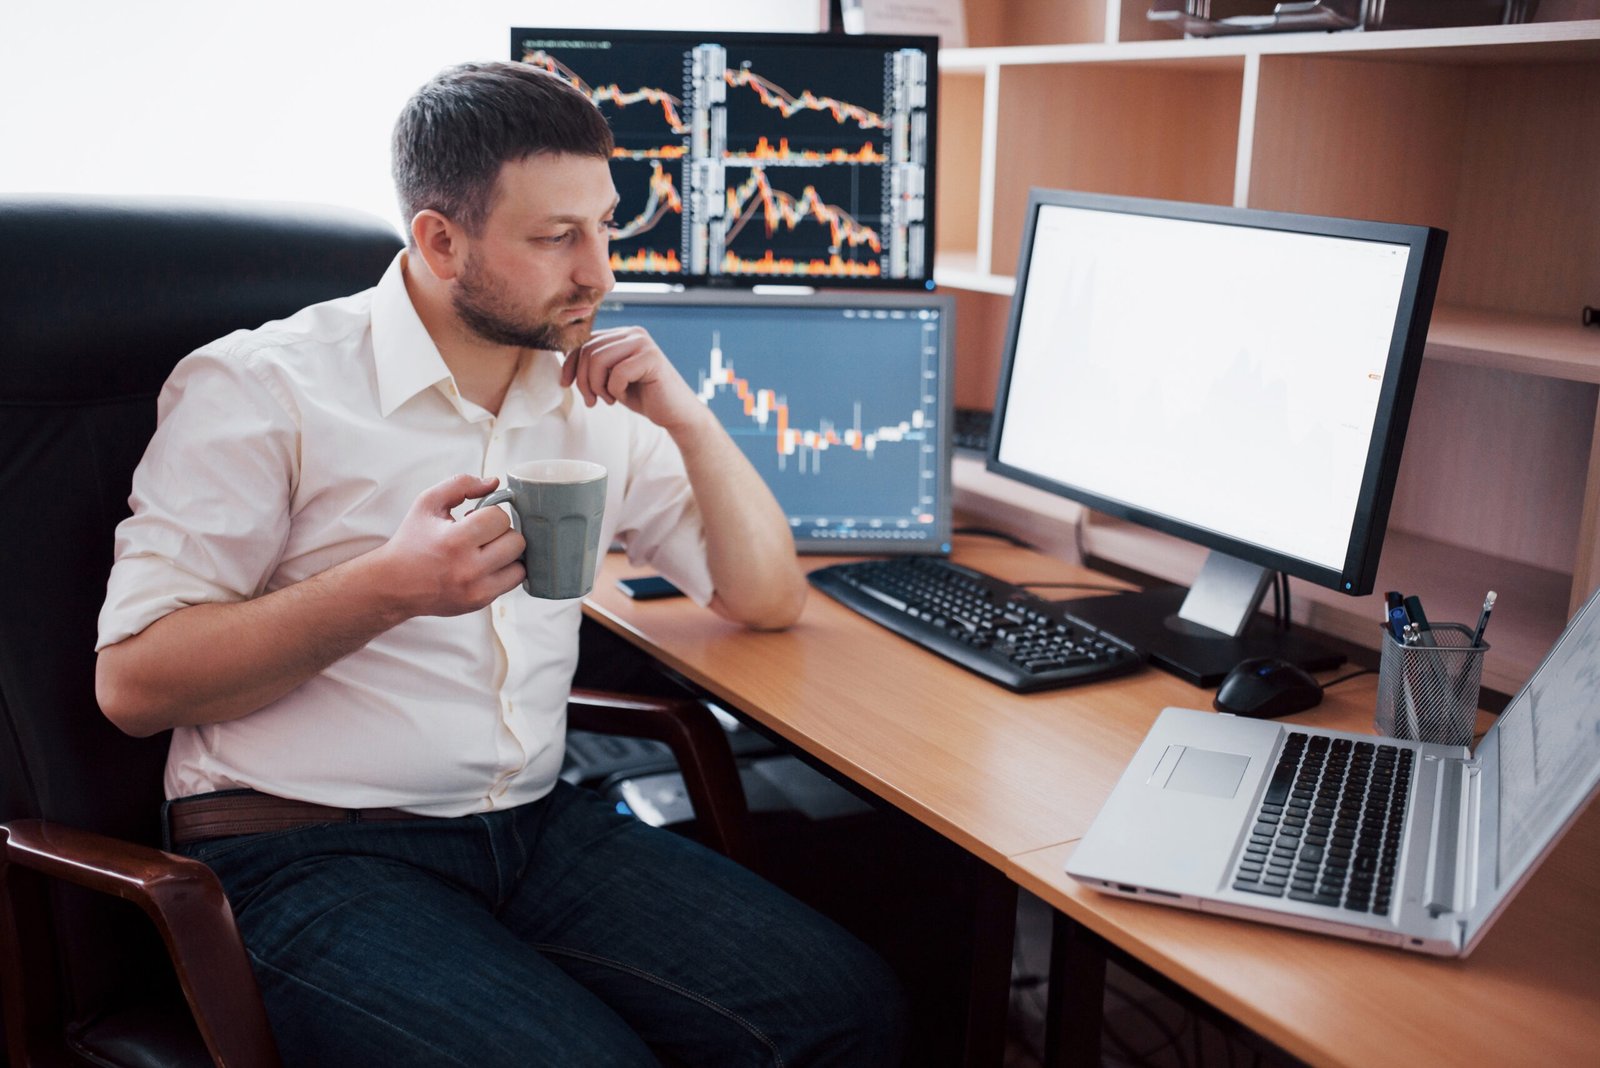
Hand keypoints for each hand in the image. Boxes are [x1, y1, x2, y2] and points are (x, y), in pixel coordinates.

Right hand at [370, 474, 525, 617]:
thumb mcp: (427, 503)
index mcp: (454, 540)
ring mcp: (476, 590)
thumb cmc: (411, 542)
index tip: (474, 518)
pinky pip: (513, 582)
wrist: (394, 584)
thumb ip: (461, 484)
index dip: (490, 513)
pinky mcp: (480, 602)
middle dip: (501, 533)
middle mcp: (468, 568)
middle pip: (516, 542)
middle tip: (482, 535)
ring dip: (507, 554)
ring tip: (486, 550)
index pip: (499, 519)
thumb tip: (495, 483)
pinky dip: (504, 571)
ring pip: (520, 564)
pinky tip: (486, 566)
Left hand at [561, 326, 705, 433]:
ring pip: (598, 359)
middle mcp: (633, 333)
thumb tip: (564, 358)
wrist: (676, 414)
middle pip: (588, 349)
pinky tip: (621, 398)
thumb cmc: (643, 397)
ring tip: (606, 399)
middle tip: (591, 400)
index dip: (570, 363)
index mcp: (623, 334)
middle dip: (583, 379)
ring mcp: (643, 343)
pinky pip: (617, 372)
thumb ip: (595, 365)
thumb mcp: (612, 378)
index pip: (585, 341)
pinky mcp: (651, 357)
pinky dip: (614, 390)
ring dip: (596, 385)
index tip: (566, 383)